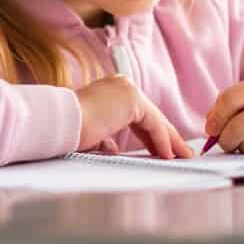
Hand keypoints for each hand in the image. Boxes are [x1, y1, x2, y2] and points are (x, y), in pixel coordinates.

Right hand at [74, 75, 192, 158]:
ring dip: (170, 141)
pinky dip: (162, 141)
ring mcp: (127, 91)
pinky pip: (154, 124)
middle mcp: (121, 86)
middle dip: (167, 138)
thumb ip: (106, 139)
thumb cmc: (69, 131)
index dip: (152, 135)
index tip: (163, 151)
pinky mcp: (132, 100)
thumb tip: (113, 149)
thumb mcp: (92, 134)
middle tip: (182, 153)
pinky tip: (168, 155)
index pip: (139, 116)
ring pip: (156, 120)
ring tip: (183, 157)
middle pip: (151, 116)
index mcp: (110, 92)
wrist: (60, 124)